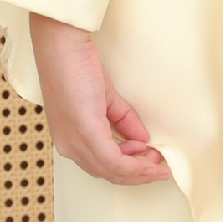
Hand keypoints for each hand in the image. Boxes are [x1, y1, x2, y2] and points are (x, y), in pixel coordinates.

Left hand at [30, 14, 171, 184]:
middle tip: (160, 168)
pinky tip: (148, 157)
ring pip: (112, 171)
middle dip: (138, 174)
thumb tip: (142, 140)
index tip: (149, 160)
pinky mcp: (85, 133)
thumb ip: (123, 121)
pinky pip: (114, 161)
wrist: (62, 47)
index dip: (128, 168)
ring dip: (140, 170)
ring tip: (158, 163)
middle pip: (107, 173)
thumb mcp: (105, 99)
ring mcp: (75, 142)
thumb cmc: (75, 65)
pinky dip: (134, 164)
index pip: (100, 166)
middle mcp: (68, 146)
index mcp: (68, 138)